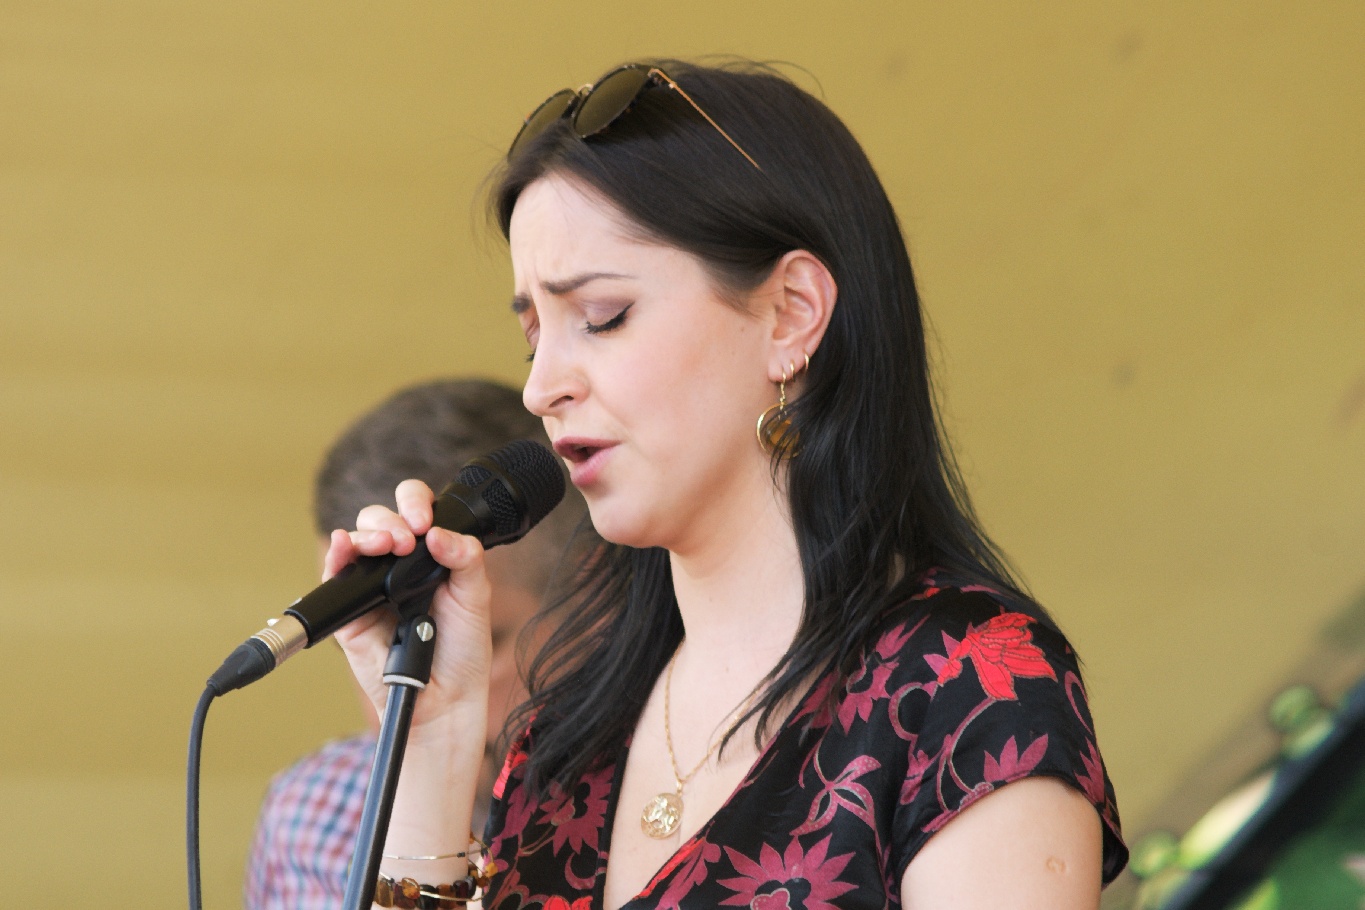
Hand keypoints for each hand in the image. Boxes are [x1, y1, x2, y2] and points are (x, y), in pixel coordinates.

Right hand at [328, 479, 493, 734]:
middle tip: (408, 539)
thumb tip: (438, 533)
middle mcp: (399, 566)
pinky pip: (335, 576)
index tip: (427, 523)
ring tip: (386, 545)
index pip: (417, 512)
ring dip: (368, 534)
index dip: (417, 504)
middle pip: (381, 520)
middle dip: (392, 519)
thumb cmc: (462, 650)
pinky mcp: (350, 612)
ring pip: (357, 541)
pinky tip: (343, 545)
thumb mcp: (476, 597)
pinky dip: (336, 554)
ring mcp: (372, 587)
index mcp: (431, 556)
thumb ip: (466, 559)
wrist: (445, 699)